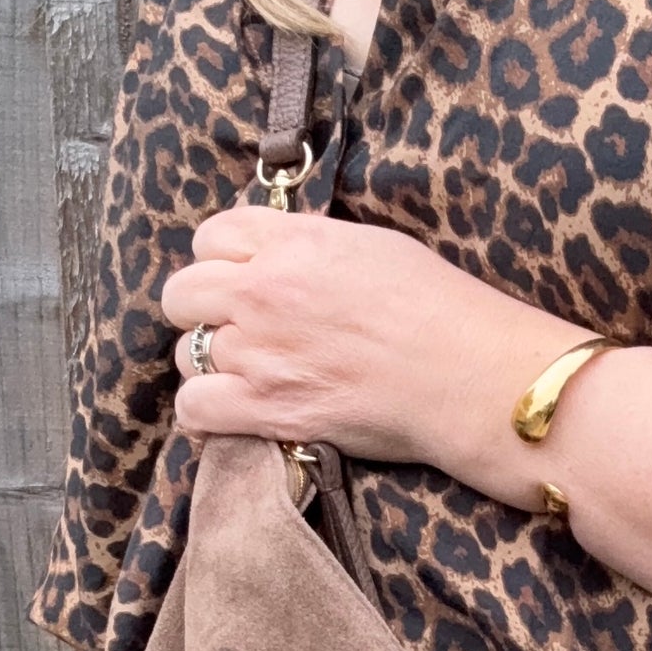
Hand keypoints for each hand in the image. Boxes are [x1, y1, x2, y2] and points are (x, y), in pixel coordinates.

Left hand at [161, 204, 585, 490]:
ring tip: (247, 377)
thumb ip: (313, 245)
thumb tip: (286, 252)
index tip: (241, 279)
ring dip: (210, 365)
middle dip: (203, 311)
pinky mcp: (268, 409)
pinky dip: (205, 415)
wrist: (469, 375)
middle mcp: (264, 291)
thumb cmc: (441, 309)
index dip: (221, 259)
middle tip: (237, 330)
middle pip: (182, 293)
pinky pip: (194, 409)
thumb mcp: (374, 245)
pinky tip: (232, 415)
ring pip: (187, 353)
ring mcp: (260, 352)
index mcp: (292, 243)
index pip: (212, 235)